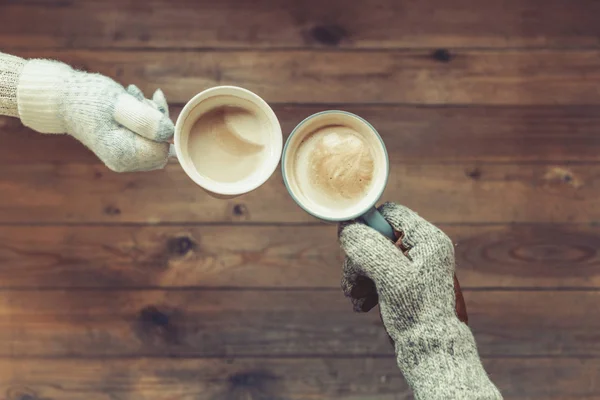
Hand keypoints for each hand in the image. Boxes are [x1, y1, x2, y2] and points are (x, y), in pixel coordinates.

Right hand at [17, 59, 173, 171]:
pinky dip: (144, 117)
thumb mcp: (119, 103)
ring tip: (132, 94)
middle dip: (157, 120)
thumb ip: (145, 119)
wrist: (61, 98)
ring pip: (155, 141)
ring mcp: (124, 158)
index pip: (163, 149)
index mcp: (123, 155)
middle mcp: (124, 162)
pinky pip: (146, 138)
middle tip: (140, 96)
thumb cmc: (87, 98)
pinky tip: (133, 98)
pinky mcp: (124, 149)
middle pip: (162, 147)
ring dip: (150, 115)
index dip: (162, 125)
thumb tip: (169, 134)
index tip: (149, 102)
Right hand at [339, 203, 501, 399]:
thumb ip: (367, 246)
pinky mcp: (407, 282)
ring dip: (359, 276)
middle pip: (377, 237)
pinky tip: (362, 304)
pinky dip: (367, 286)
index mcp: (429, 239)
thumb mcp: (389, 276)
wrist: (430, 351)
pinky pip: (378, 273)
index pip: (390, 213)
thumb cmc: (416, 313)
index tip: (352, 246)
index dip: (367, 225)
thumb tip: (346, 228)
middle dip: (359, 260)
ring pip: (374, 256)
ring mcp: (415, 266)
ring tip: (356, 298)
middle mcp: (424, 248)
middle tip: (352, 283)